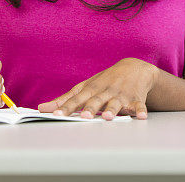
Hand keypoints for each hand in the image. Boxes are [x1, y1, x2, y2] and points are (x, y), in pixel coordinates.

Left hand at [38, 58, 158, 119]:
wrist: (135, 68)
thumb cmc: (106, 81)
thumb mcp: (86, 86)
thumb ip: (66, 99)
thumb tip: (43, 108)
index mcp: (92, 89)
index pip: (77, 99)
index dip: (67, 107)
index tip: (57, 114)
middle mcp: (106, 91)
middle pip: (97, 100)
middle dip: (91, 108)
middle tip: (85, 116)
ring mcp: (121, 95)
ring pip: (116, 103)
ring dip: (113, 109)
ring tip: (109, 116)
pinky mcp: (136, 99)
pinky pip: (139, 105)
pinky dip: (140, 110)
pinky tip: (141, 115)